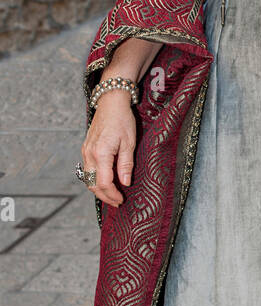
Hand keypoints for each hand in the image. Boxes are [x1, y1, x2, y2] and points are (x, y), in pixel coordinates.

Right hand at [80, 91, 136, 206]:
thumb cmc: (122, 120)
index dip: (112, 194)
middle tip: (117, 202)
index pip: (104, 182)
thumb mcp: (129, 143)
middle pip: (93, 184)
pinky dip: (95, 179)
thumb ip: (126, 165)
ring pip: (88, 178)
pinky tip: (106, 181)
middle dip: (105, 196)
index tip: (121, 200)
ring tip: (112, 195)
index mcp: (101, 153)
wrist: (110, 103)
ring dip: (99, 189)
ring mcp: (85, 151)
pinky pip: (87, 169)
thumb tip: (125, 183)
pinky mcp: (85, 148)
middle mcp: (89, 154)